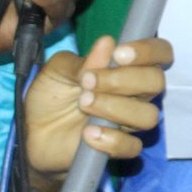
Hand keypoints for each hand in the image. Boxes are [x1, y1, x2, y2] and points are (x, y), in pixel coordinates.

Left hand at [22, 35, 169, 182]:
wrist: (32, 133)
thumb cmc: (51, 96)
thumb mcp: (58, 70)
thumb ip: (82, 60)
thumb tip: (107, 43)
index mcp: (127, 67)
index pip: (159, 53)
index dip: (149, 51)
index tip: (119, 54)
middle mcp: (135, 93)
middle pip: (156, 82)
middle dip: (123, 79)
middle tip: (88, 82)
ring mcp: (129, 122)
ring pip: (148, 116)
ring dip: (115, 107)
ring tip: (84, 104)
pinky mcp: (119, 148)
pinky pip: (132, 146)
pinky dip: (111, 139)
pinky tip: (88, 133)